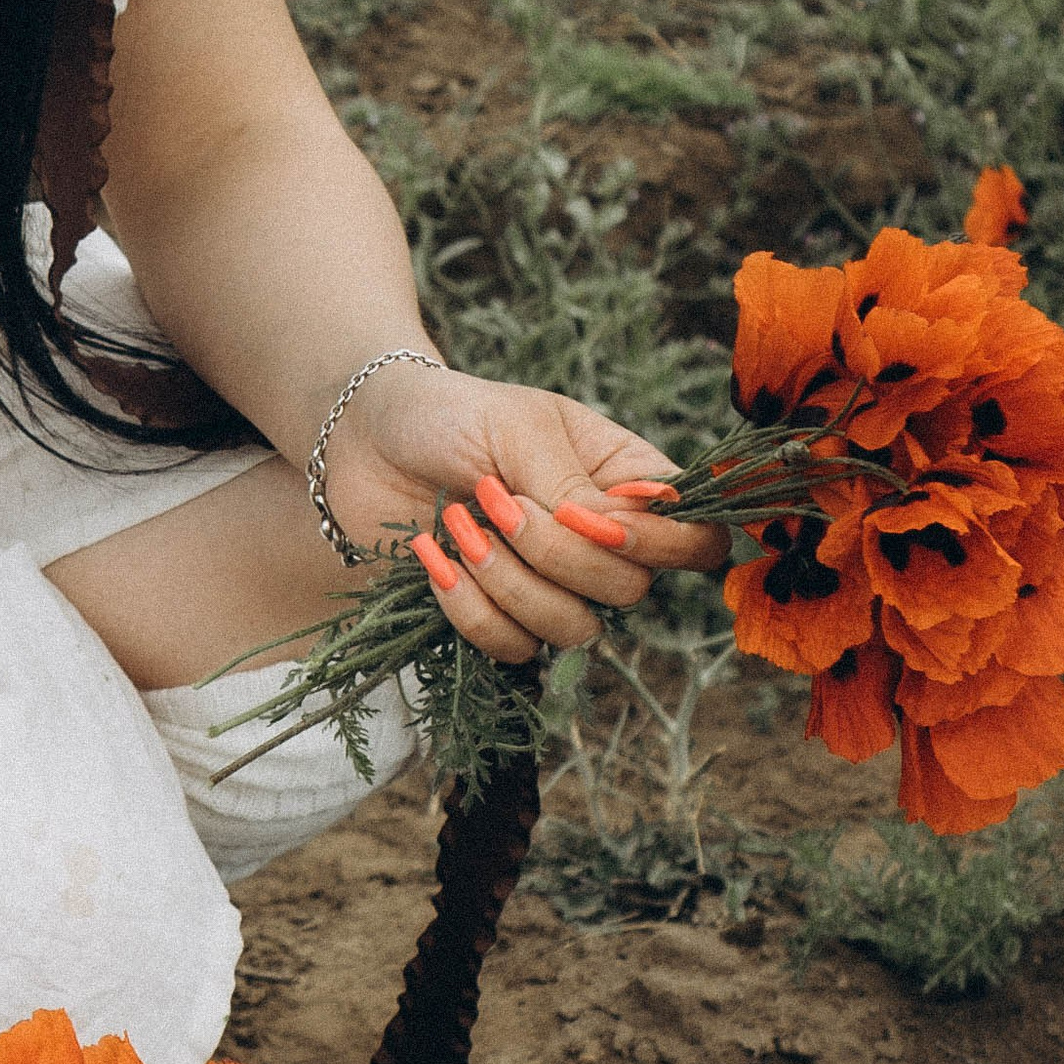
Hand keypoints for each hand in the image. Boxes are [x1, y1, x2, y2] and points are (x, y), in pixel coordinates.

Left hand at [324, 363, 727, 667]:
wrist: (365, 440)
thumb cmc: (452, 416)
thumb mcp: (520, 428)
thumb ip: (574, 483)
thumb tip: (626, 530)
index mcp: (626, 481)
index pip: (698, 539)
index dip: (663, 546)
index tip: (591, 518)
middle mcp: (601, 542)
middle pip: (630, 590)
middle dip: (555, 553)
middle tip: (495, 498)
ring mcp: (552, 586)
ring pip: (574, 629)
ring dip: (509, 581)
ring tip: (457, 523)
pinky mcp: (500, 617)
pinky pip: (512, 648)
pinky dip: (469, 608)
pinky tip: (433, 557)